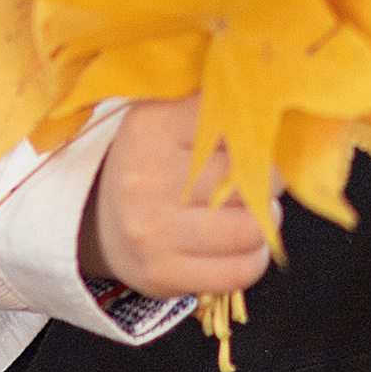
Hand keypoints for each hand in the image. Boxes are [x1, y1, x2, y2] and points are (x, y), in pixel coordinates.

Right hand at [84, 95, 273, 300]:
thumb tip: (275, 97)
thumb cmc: (153, 163)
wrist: (95, 219)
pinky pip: (239, 271)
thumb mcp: (169, 118)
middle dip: (269, 182)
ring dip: (265, 222)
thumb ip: (217, 105)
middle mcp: (147, 179)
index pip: (235, 124)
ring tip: (254, 213)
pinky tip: (241, 246)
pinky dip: (253, 259)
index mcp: (152, 126)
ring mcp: (152, 231)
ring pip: (251, 229)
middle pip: (250, 181)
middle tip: (261, 181)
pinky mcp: (161, 273)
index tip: (258, 141)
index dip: (259, 135)